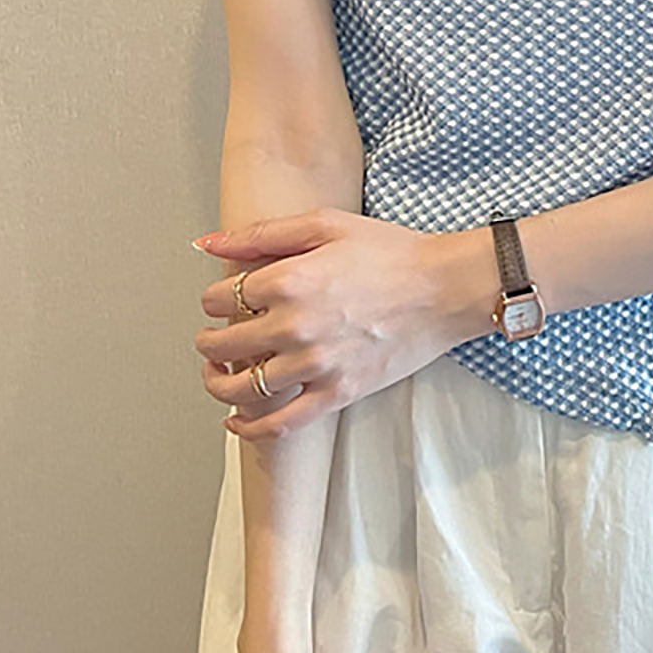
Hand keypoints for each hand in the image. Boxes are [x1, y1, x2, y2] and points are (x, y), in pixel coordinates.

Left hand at [192, 208, 489, 441]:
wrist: (445, 288)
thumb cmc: (391, 253)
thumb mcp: (326, 225)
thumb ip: (262, 233)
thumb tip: (208, 243)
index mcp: (288, 280)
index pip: (220, 298)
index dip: (213, 298)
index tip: (221, 299)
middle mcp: (294, 326)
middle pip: (223, 344)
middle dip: (209, 340)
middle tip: (213, 337)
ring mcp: (315, 365)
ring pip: (241, 388)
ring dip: (218, 383)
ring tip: (219, 373)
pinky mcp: (337, 393)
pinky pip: (280, 424)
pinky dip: (248, 428)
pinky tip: (236, 420)